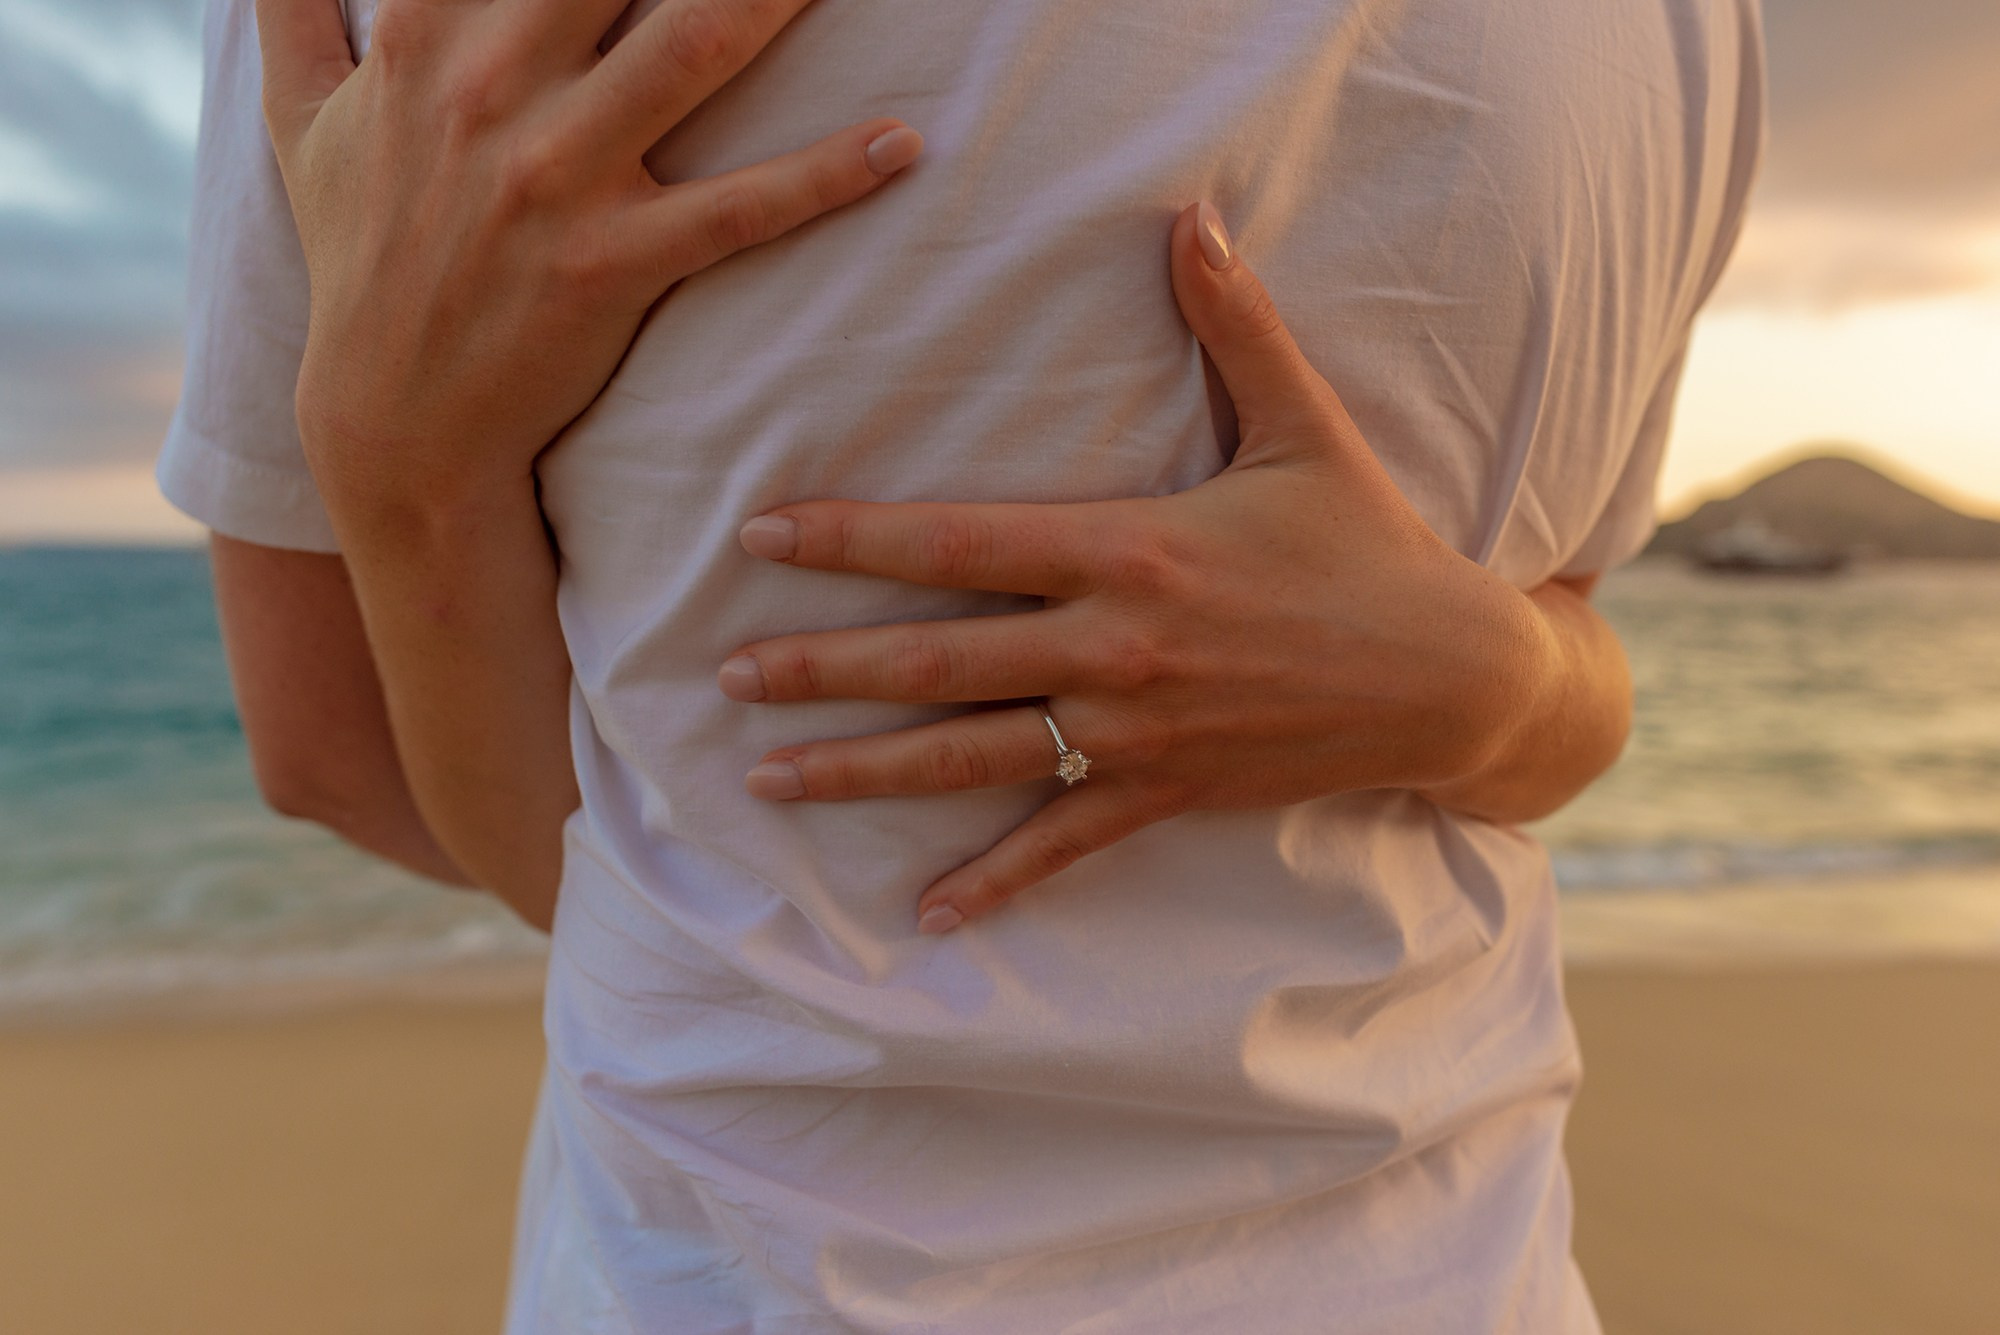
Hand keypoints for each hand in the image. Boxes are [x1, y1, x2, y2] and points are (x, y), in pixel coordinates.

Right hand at [257, 0, 921, 504]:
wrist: (390, 420)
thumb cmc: (360, 256)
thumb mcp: (298, 120)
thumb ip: (293, 9)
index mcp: (425, 35)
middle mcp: (490, 86)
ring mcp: (555, 177)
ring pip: (692, 46)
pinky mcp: (612, 265)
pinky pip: (739, 209)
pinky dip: (826, 176)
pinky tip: (901, 142)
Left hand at [719, 202, 1567, 932]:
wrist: (1448, 680)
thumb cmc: (1370, 546)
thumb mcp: (1304, 429)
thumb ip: (1236, 324)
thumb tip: (1191, 213)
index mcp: (1129, 550)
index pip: (959, 543)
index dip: (853, 539)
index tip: (763, 535)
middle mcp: (1113, 648)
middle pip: (937, 660)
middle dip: (822, 668)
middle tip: (727, 673)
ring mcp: (1133, 734)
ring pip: (972, 757)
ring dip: (864, 770)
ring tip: (769, 779)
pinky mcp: (1164, 794)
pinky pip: (1062, 845)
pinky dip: (994, 882)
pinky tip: (925, 917)